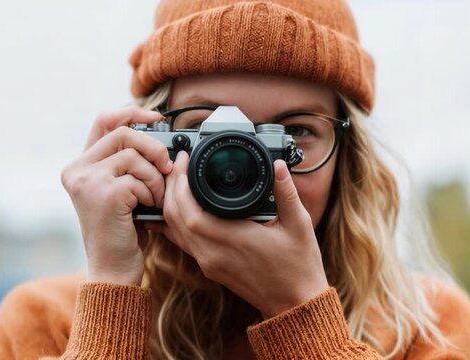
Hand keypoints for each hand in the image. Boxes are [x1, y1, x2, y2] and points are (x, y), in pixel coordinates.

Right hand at [61, 106, 172, 285]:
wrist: (113, 268)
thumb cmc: (123, 231)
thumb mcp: (124, 190)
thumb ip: (130, 164)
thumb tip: (161, 139)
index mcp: (81, 166)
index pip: (104, 121)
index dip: (132, 113)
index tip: (156, 117)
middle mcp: (77, 170)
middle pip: (123, 133)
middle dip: (153, 147)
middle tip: (166, 167)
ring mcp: (87, 181)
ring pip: (134, 156)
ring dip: (154, 178)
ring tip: (153, 198)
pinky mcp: (103, 194)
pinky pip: (139, 178)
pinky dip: (151, 194)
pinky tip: (146, 210)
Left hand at [152, 151, 329, 316]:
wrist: (295, 303)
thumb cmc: (298, 266)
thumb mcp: (299, 224)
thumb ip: (286, 192)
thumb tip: (279, 165)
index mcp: (231, 239)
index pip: (188, 210)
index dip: (179, 183)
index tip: (185, 160)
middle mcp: (212, 253)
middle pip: (173, 218)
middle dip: (171, 187)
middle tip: (180, 164)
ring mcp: (208, 263)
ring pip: (174, 230)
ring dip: (170, 204)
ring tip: (179, 180)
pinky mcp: (210, 268)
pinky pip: (183, 242)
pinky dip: (177, 222)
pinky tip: (183, 207)